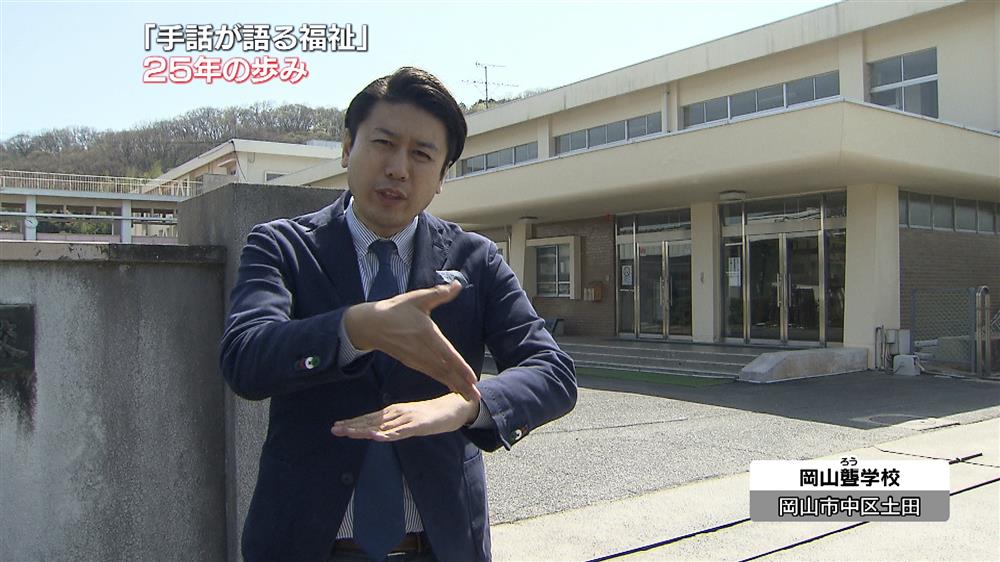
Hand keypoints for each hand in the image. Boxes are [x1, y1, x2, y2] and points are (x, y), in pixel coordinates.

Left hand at [331, 393, 479, 440]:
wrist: (455, 408)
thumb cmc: (432, 415)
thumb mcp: (410, 420)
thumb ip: (396, 425)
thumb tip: (379, 432)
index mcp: (394, 411)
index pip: (370, 418)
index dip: (353, 422)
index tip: (337, 426)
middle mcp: (398, 413)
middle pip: (372, 421)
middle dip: (352, 426)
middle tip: (334, 429)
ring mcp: (408, 418)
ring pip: (383, 426)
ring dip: (364, 429)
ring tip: (348, 432)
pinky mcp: (419, 425)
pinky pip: (401, 431)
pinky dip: (387, 434)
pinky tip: (376, 437)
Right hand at [344, 280, 480, 401]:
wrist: (371, 325)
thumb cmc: (396, 309)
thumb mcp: (418, 298)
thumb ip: (439, 294)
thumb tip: (457, 284)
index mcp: (426, 333)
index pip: (447, 353)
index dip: (460, 367)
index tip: (472, 378)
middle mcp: (422, 349)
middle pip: (445, 369)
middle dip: (461, 384)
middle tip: (476, 398)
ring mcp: (416, 358)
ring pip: (439, 375)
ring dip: (455, 386)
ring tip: (469, 398)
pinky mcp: (412, 363)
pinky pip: (431, 374)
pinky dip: (444, 382)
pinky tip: (454, 388)